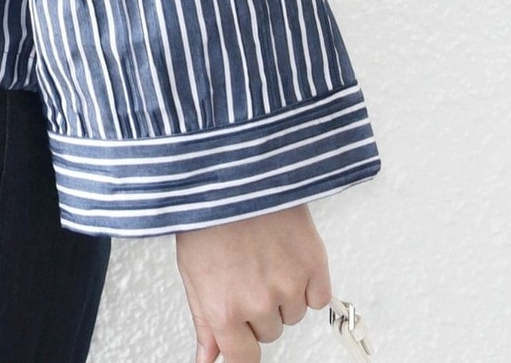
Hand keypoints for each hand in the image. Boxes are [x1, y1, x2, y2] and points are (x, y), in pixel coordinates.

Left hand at [174, 204, 331, 362]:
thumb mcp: (192, 269)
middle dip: (259, 307)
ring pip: (293, 314)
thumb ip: (204, 321)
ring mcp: (289, 285)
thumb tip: (206, 359)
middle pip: (269, 332)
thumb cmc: (206, 211)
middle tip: (245, 269)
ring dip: (283, 292)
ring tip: (263, 254)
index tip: (243, 337)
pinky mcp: (314, 264)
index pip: (244, 358)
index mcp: (223, 309)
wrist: (232, 167)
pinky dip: (307, 281)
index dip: (243, 346)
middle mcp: (258, 303)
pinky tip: (286, 254)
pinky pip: (318, 297)